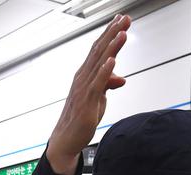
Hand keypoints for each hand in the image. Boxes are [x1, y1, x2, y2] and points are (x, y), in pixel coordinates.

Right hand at [45, 14, 131, 174]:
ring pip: (99, 63)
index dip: (110, 34)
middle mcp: (83, 78)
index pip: (99, 49)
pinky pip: (97, 84)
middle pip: (100, 51)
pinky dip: (104, 71)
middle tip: (125, 19)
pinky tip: (112, 61)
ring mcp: (84, 89)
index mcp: (85, 75)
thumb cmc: (79, 118)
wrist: (65, 140)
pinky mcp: (87, 102)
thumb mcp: (98, 99)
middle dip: (113, 34)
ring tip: (122, 33)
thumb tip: (121, 78)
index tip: (121, 20)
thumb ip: (108, 84)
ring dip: (112, 47)